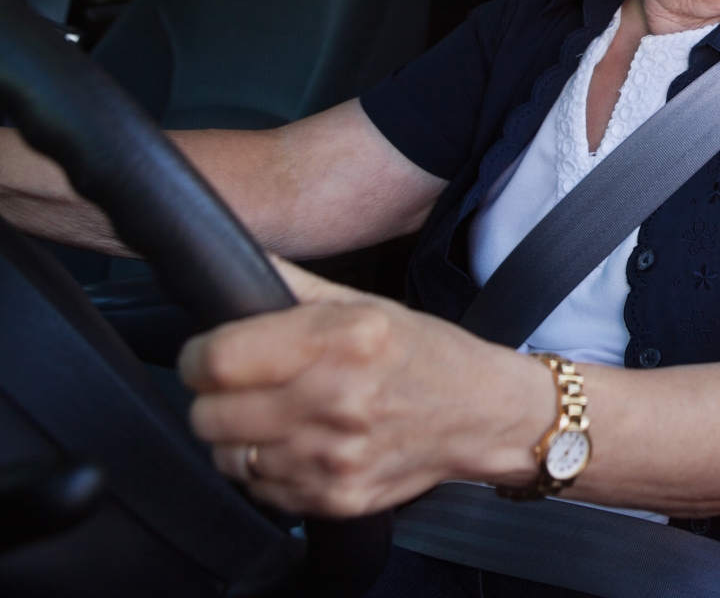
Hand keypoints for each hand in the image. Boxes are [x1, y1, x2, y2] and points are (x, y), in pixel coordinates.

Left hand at [180, 258, 544, 516]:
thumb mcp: (367, 304)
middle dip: (215, 398)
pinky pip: (260, 490)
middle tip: (244, 387)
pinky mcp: (336, 497)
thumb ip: (293, 286)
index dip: (197, 358)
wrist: (483, 414)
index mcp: (344, 339)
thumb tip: (234, 262)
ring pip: (227, 457)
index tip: (205, 357)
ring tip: (274, 417)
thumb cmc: (426, 355)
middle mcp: (337, 399)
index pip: (219, 360)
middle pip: (210, 415)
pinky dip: (268, 470)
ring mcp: (335, 456)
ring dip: (239, 437)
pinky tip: (299, 445)